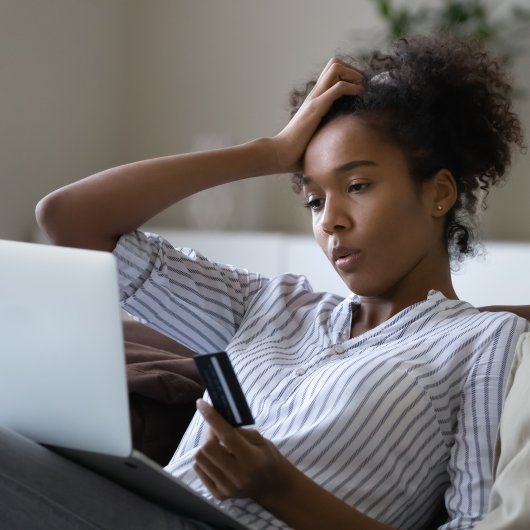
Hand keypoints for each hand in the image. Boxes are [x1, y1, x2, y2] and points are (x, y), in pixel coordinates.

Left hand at [193, 399, 293, 503]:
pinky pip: (199, 469)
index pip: (227, 436)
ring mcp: (227, 488)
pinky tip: (216, 457)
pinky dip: (204, 459)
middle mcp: (239, 476)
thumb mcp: (260, 439)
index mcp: (253, 460)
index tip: (201, 404)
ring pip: (200, 458)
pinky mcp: (219, 495)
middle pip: (208, 448)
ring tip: (217, 444)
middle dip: (209, 432)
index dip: (212, 418)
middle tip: (216, 428)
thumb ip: (240, 431)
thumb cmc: (267, 457)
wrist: (271, 486)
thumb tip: (217, 418)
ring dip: (205, 446)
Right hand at [272, 58, 364, 172]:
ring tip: (362, 89)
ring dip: (354, 74)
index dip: (349, 74)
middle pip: (334, 63)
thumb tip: (340, 144)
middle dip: (354, 70)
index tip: (360, 88)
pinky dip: (353, 88)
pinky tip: (359, 96)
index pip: (332, 72)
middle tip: (363, 86)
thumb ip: (327, 132)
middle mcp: (314, 94)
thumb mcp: (318, 135)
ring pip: (336, 68)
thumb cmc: (298, 150)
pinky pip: (338, 88)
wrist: (282, 153)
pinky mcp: (316, 108)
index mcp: (315, 99)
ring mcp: (315, 99)